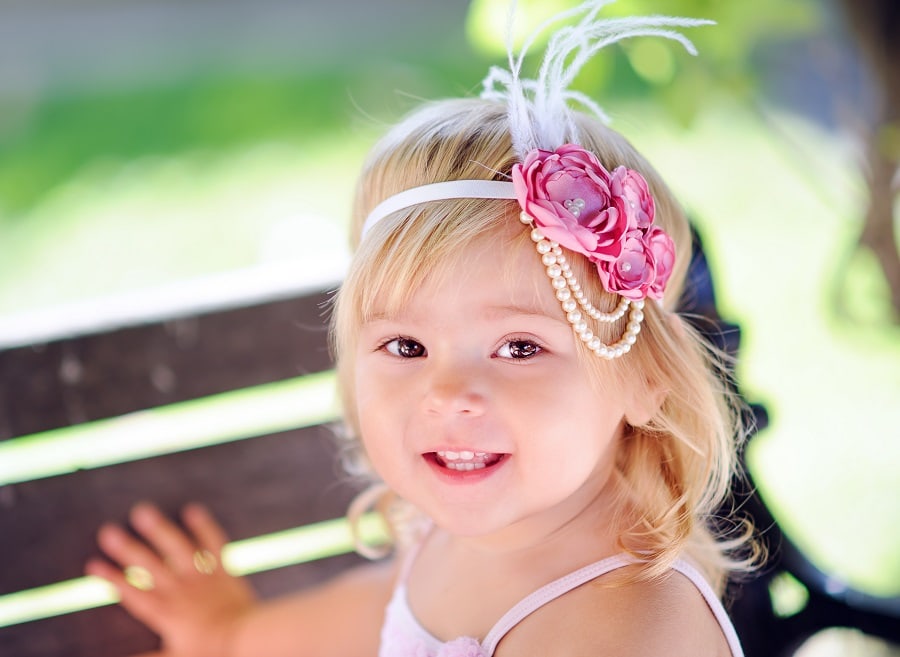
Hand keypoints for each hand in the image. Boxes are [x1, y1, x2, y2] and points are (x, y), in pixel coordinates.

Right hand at [86, 502, 257, 656]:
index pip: (132, 593)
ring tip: (142, 511)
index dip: (112, 578)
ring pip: (177, 548)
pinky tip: (192, 509)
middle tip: (107, 532)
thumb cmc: (211, 650)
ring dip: (159, 529)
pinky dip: (204, 526)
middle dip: (126, 549)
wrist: (246, 637)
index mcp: (165, 612)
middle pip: (149, 566)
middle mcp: (180, 589)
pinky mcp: (222, 569)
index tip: (92, 564)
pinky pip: (213, 543)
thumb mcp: (174, 656)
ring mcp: (201, 576)